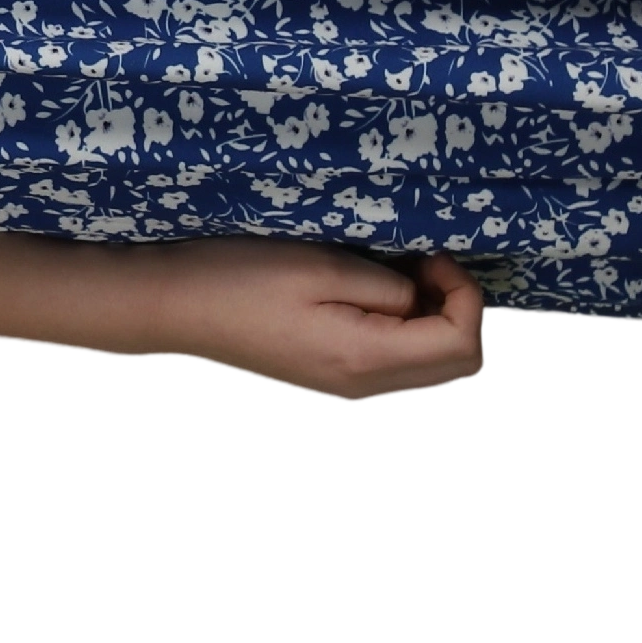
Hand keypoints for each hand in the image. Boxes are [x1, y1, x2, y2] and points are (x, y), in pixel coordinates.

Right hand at [126, 236, 491, 402]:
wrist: (175, 306)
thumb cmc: (241, 277)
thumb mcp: (322, 265)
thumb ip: (387, 286)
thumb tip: (422, 298)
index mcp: (365, 359)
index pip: (460, 344)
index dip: (466, 295)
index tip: (431, 255)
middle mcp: (363, 386)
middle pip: (456, 365)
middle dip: (458, 310)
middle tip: (422, 264)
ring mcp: (347, 386)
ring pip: (430, 366)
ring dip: (433, 319)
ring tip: (399, 275)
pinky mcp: (331, 376)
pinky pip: (397, 363)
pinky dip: (407, 330)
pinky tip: (374, 294)